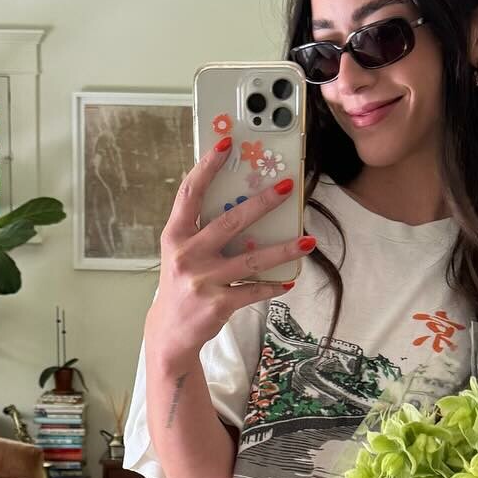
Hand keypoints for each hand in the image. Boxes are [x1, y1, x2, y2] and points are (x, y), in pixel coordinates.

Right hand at [146, 139, 311, 369]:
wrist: (169, 333)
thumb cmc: (180, 285)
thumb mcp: (180, 253)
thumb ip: (200, 229)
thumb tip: (238, 201)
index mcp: (175, 236)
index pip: (190, 193)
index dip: (207, 167)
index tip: (226, 144)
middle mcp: (187, 255)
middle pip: (230, 222)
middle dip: (262, 203)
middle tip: (287, 187)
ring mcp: (203, 281)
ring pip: (251, 260)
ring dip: (283, 249)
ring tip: (307, 240)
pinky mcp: (218, 304)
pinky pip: (254, 290)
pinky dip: (273, 286)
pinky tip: (288, 281)